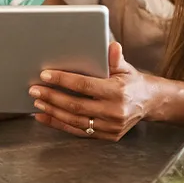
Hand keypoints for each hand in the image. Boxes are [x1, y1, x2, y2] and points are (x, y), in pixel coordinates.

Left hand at [30, 42, 158, 141]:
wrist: (149, 103)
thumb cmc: (132, 81)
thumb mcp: (126, 68)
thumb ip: (115, 59)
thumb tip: (111, 46)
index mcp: (118, 92)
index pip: (84, 85)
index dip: (63, 80)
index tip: (45, 75)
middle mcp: (114, 112)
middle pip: (76, 106)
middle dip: (52, 97)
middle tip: (34, 89)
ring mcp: (111, 127)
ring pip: (75, 121)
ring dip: (53, 111)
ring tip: (37, 102)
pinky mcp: (108, 136)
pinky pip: (79, 132)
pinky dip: (59, 124)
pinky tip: (45, 116)